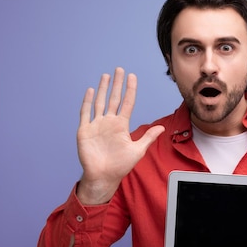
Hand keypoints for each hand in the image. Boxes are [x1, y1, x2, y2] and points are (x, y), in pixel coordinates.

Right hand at [76, 67, 163, 203]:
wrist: (103, 177)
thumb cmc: (120, 166)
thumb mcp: (137, 151)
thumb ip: (148, 137)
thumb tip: (161, 128)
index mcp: (121, 125)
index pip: (127, 103)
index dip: (130, 90)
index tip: (132, 76)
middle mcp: (109, 122)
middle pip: (114, 98)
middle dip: (117, 84)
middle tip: (120, 69)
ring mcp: (97, 125)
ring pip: (100, 102)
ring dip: (103, 89)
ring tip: (106, 76)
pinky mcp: (85, 131)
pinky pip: (85, 113)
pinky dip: (87, 102)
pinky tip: (90, 91)